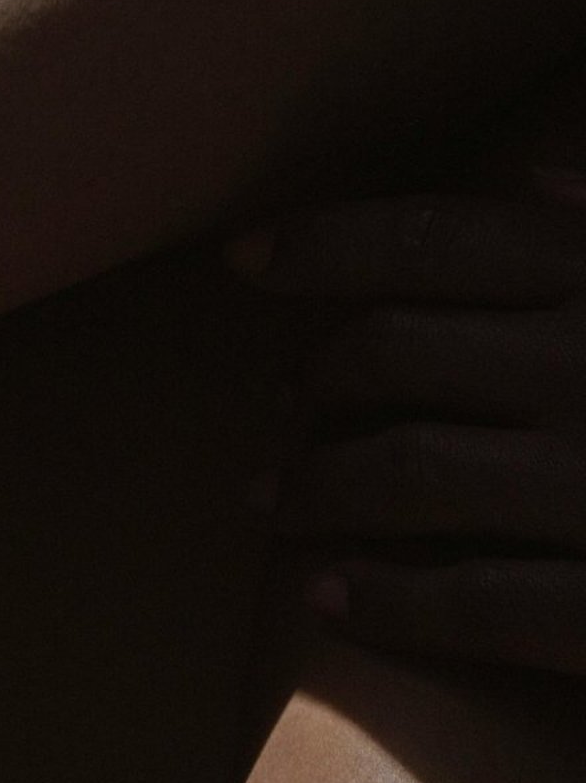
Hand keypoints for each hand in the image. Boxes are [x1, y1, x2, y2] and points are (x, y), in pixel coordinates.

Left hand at [237, 183, 585, 674]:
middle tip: (278, 410)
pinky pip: (473, 601)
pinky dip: (387, 600)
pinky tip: (331, 601)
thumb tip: (535, 181)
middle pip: (390, 354)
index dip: (324, 244)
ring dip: (314, 489)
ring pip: (404, 474)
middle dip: (313, 381)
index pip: (433, 237)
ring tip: (268, 504)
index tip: (246, 259)